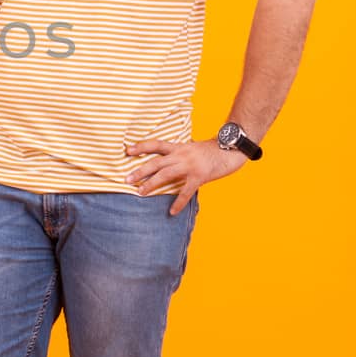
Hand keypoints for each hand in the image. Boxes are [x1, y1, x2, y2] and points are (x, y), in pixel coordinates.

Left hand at [124, 136, 246, 213]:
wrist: (230, 150)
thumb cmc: (210, 151)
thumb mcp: (190, 147)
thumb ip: (178, 153)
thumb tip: (166, 159)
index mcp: (178, 147)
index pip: (156, 144)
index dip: (141, 146)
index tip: (127, 150)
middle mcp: (181, 155)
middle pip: (156, 162)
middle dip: (140, 171)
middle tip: (126, 179)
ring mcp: (189, 165)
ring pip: (165, 175)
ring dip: (151, 184)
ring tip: (140, 193)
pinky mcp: (199, 176)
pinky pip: (186, 191)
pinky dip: (178, 202)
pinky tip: (171, 211)